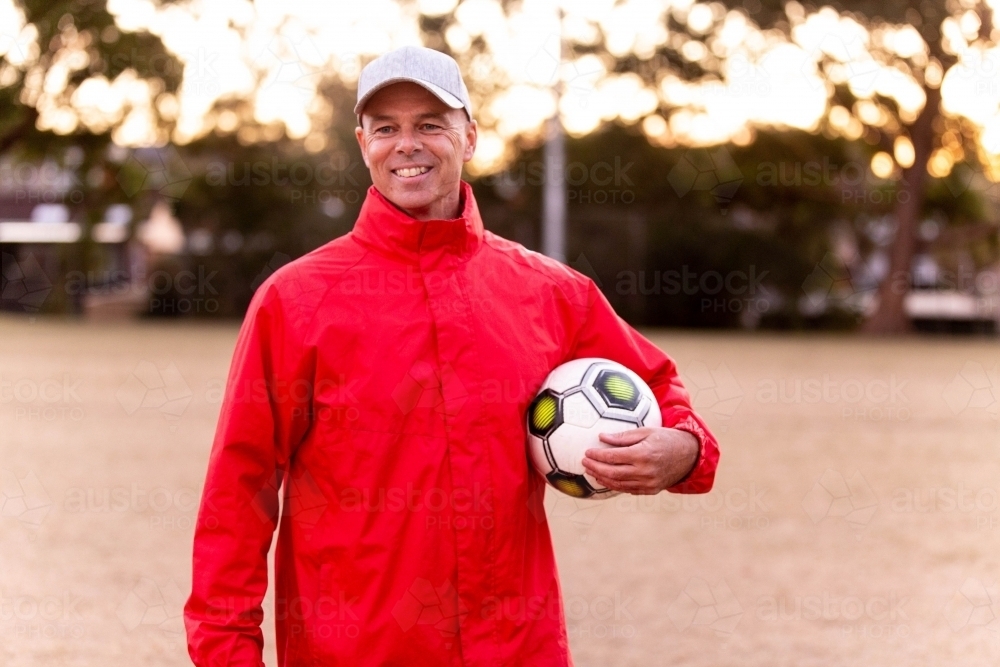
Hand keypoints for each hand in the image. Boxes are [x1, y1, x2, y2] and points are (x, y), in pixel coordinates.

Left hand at [582, 427, 698, 494]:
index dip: (598, 455)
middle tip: (584, 463)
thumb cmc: (666, 438)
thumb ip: (623, 436)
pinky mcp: (651, 490)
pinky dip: (615, 485)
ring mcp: (648, 483)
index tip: (587, 452)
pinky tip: (607, 479)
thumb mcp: (646, 431)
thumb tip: (601, 437)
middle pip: (613, 472)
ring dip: (602, 479)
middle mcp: (645, 471)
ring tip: (591, 472)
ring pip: (619, 484)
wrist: (689, 455)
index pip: (613, 457)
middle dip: (595, 468)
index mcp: (643, 454)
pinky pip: (629, 490)